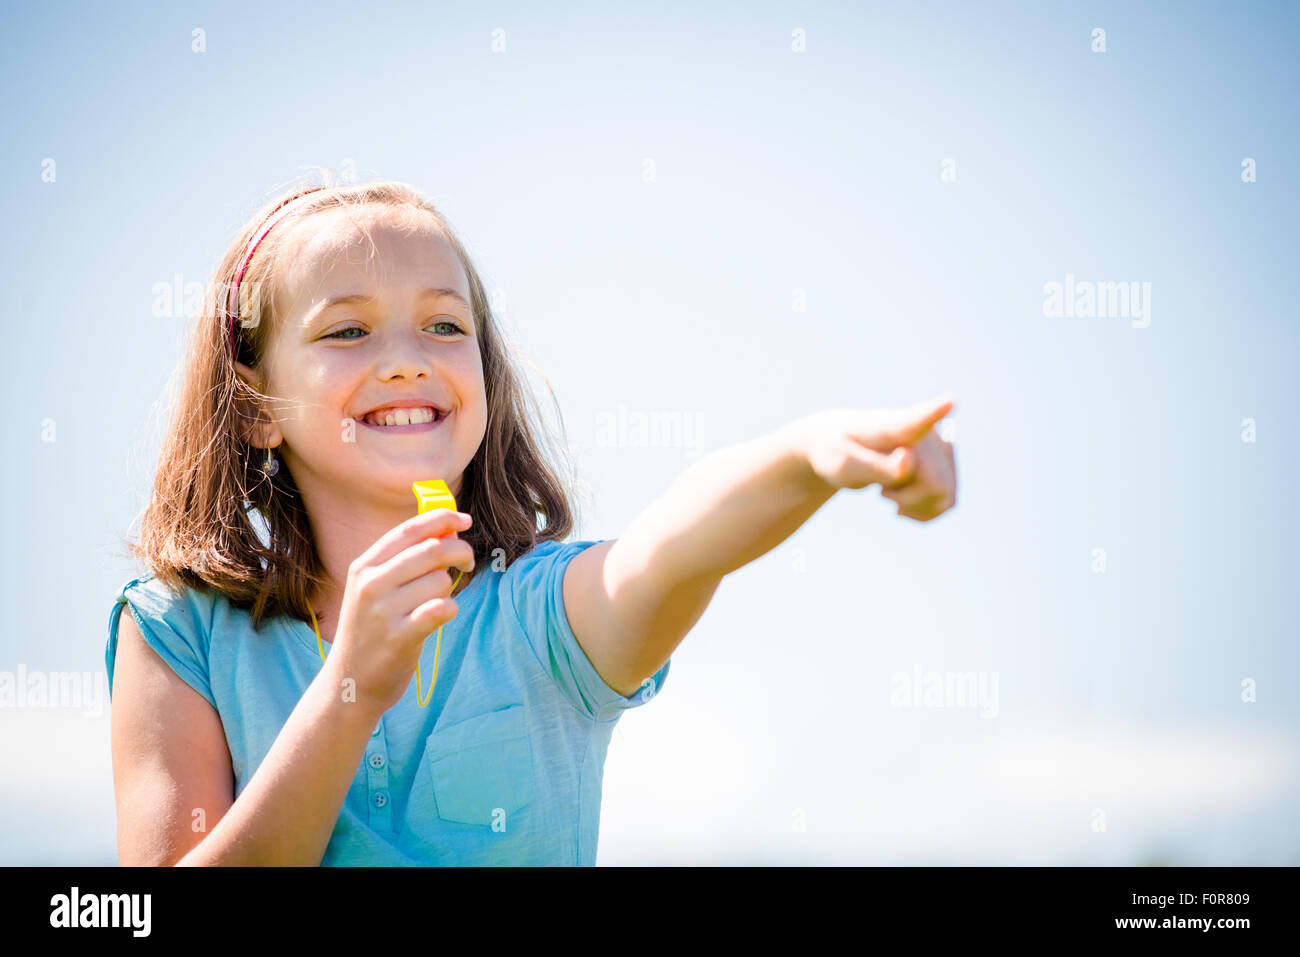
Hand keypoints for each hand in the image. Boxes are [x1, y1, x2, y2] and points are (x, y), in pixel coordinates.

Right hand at [328, 508, 475, 711]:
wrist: (349, 682)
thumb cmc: (371, 630)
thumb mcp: (374, 589)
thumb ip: (404, 559)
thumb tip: (448, 530)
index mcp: (364, 566)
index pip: (409, 530)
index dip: (442, 519)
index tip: (465, 520)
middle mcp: (370, 584)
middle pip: (432, 550)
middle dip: (460, 551)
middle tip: (467, 562)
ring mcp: (383, 611)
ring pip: (441, 581)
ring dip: (449, 590)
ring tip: (434, 604)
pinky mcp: (399, 637)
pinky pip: (443, 608)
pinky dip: (450, 609)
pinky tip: (439, 618)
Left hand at [799, 395, 956, 521]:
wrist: (841, 447)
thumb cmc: (837, 452)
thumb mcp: (845, 465)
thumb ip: (877, 466)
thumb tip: (909, 460)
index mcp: (893, 426)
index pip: (918, 418)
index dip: (936, 411)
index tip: (951, 400)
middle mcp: (923, 432)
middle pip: (935, 481)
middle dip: (910, 498)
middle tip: (881, 491)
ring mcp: (936, 446)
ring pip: (945, 494)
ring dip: (917, 505)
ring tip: (890, 492)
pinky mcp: (942, 462)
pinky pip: (947, 500)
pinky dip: (926, 510)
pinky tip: (904, 504)